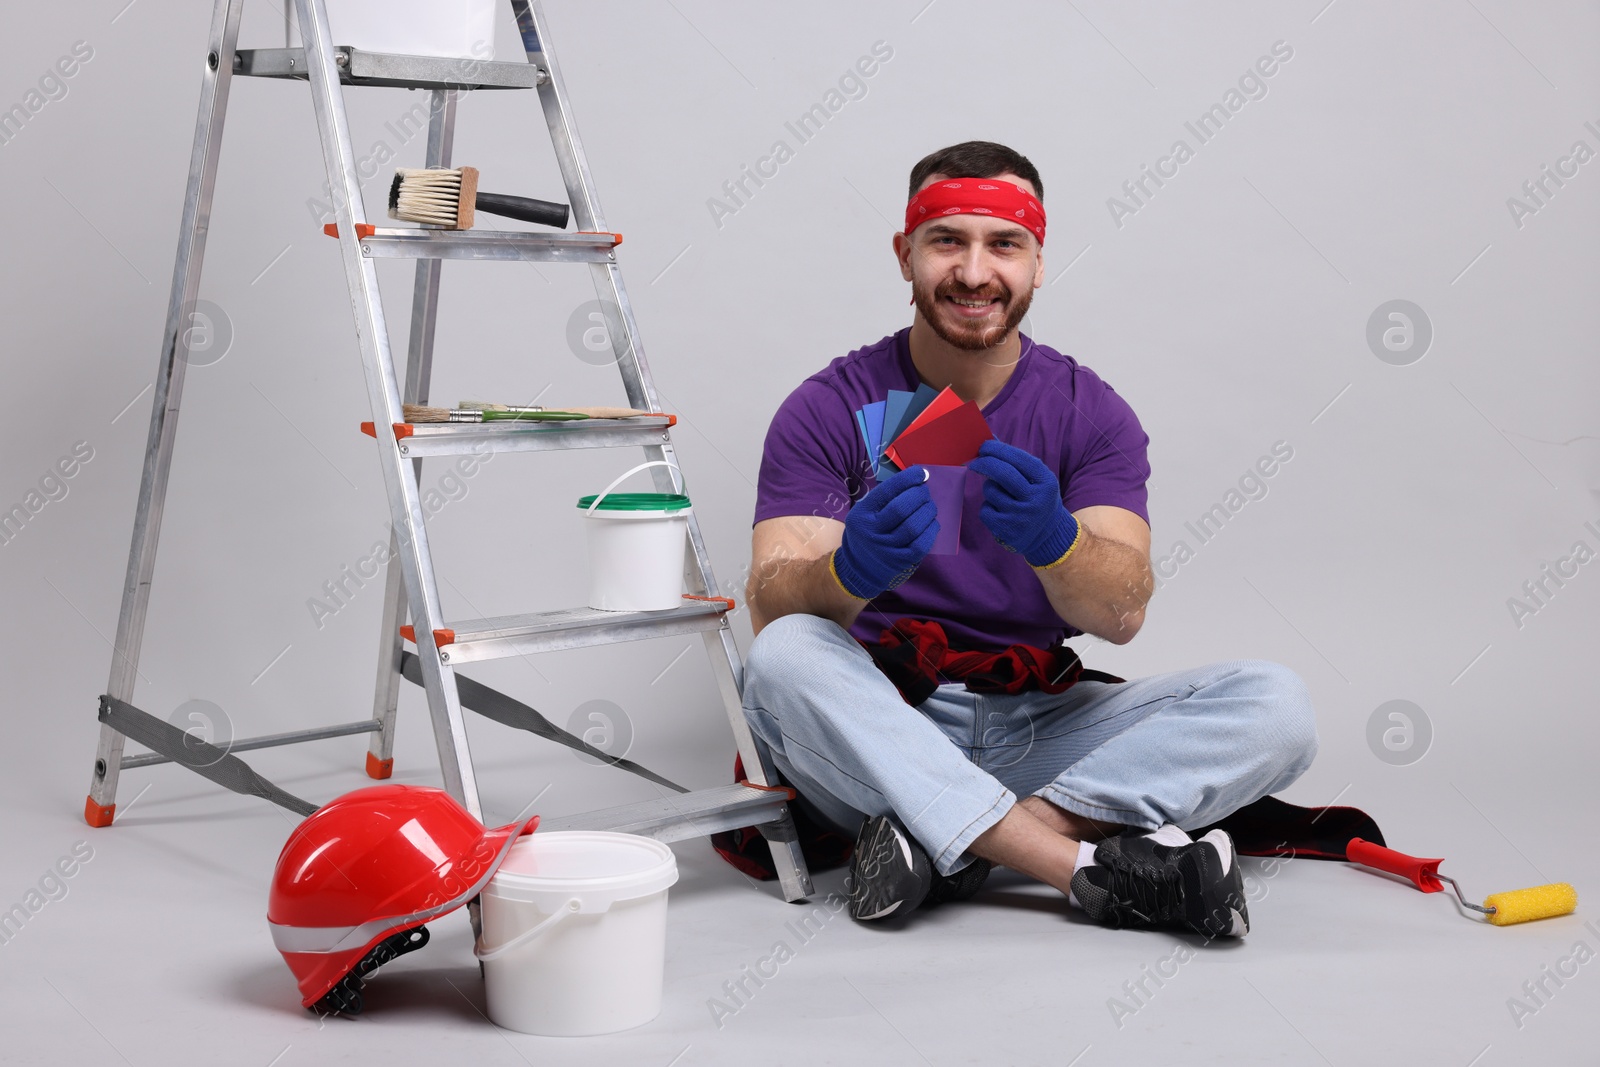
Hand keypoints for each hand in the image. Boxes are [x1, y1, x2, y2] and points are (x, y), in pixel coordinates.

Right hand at [830, 466, 939, 599]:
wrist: (861, 568)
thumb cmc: (870, 533)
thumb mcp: (867, 514)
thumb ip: (887, 498)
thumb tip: (919, 481)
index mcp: (861, 515)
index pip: (886, 492)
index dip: (906, 479)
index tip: (921, 473)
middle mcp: (871, 533)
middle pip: (901, 508)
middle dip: (919, 495)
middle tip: (925, 492)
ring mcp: (886, 550)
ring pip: (913, 526)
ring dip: (927, 511)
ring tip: (930, 507)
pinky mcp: (900, 562)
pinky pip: (921, 544)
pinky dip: (931, 530)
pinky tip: (932, 524)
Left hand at [967, 439, 1081, 567]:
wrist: (1048, 536)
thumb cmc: (1037, 499)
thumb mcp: (1037, 480)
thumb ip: (1016, 462)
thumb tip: (989, 440)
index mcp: (1046, 482)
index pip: (1018, 459)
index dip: (998, 449)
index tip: (984, 446)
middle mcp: (1035, 500)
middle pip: (1002, 473)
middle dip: (984, 463)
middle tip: (975, 462)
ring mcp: (1020, 516)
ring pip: (991, 491)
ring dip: (990, 489)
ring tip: (1003, 496)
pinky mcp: (1006, 530)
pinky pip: (985, 509)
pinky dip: (988, 507)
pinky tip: (1001, 512)